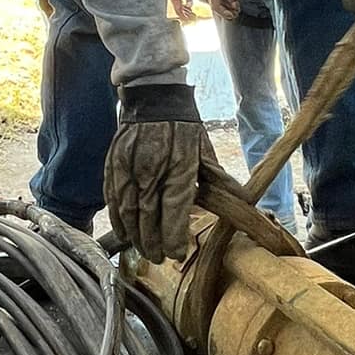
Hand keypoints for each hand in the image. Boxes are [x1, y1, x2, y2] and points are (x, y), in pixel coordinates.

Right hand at [104, 83, 210, 261]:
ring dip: (134, 235)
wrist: (154, 97)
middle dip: (152, 242)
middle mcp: (153, 168)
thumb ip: (218, 179)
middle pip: (148, 216)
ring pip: (127, 210)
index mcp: (180, 165)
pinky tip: (123, 232)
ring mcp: (129, 166)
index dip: (172, 236)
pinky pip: (112, 197)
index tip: (175, 253)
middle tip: (158, 257)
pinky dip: (117, 218)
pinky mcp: (114, 163)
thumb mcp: (205, 150)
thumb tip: (242, 202)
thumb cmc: (183, 126)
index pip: (174, 209)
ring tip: (142, 250)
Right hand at [167, 0, 194, 23]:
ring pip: (179, 8)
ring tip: (194, 16)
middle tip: (194, 19)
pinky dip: (184, 9)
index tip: (190, 19)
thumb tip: (190, 6)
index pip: (178, 9)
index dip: (184, 15)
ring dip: (186, 13)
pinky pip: (179, 5)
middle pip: (178, 11)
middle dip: (185, 16)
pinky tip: (190, 11)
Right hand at [205, 0, 242, 19]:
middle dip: (225, 11)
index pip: (216, 6)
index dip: (225, 13)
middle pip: (215, 5)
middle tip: (236, 14)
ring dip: (224, 6)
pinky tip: (230, 1)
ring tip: (235, 8)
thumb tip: (234, 5)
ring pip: (215, 0)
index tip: (234, 15)